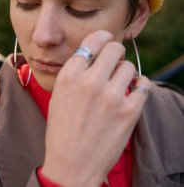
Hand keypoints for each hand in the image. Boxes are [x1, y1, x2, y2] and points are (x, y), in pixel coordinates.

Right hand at [42, 30, 150, 186]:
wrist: (72, 164)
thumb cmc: (62, 130)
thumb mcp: (58, 96)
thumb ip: (74, 74)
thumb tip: (94, 55)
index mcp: (69, 76)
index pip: (93, 42)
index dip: (102, 39)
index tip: (107, 41)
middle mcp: (90, 81)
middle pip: (115, 49)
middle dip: (116, 53)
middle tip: (114, 63)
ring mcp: (111, 96)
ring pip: (129, 67)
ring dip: (125, 73)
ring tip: (118, 85)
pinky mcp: (129, 111)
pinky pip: (144, 85)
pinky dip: (139, 87)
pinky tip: (131, 94)